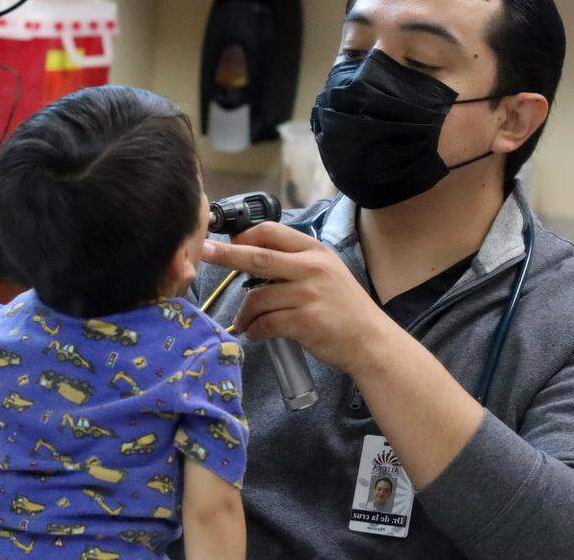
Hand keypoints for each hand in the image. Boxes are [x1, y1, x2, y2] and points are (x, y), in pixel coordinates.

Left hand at [201, 222, 394, 374]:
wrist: (369, 340)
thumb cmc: (343, 307)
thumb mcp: (325, 272)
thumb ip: (294, 263)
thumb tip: (252, 258)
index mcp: (314, 251)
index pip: (271, 232)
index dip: (244, 236)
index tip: (228, 243)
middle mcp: (311, 268)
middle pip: (257, 257)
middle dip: (226, 255)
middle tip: (204, 253)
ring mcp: (308, 295)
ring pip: (257, 297)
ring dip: (244, 312)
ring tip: (244, 322)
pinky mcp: (304, 321)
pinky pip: (266, 323)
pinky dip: (255, 330)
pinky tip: (256, 334)